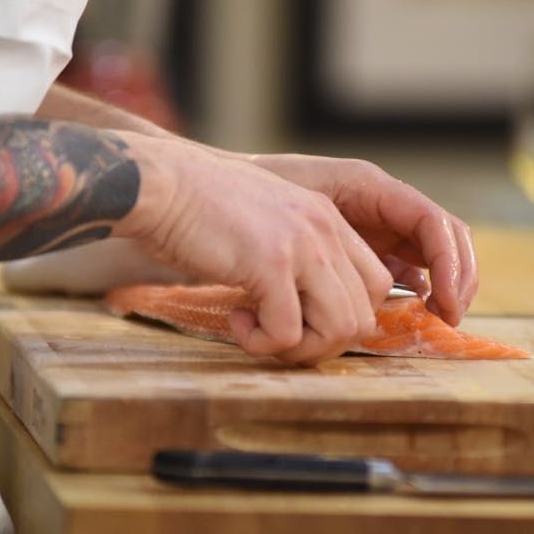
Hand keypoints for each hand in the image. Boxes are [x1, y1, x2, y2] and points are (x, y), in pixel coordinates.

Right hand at [113, 134, 393, 365]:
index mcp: (327, 217)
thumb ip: (293, 253)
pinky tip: (235, 321)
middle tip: (279, 337)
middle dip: (323, 341)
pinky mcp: (271, 264)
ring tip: (260, 334)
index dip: (342, 316)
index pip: (374, 283)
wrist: (159, 185)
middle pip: (363, 313)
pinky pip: (289, 332)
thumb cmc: (196, 209)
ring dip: (299, 348)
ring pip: (340, 328)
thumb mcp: (264, 222)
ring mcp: (302, 245)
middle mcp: (324, 227)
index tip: (300, 318)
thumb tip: (304, 307)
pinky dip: (262, 343)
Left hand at [245, 154, 477, 325]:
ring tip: (437, 318)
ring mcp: (376, 229)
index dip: (448, 261)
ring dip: (441, 288)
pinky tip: (407, 313)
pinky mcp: (365, 252)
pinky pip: (403, 274)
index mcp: (369, 186)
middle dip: (457, 277)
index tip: (444, 300)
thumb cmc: (251, 192)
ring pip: (430, 257)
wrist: (221, 197)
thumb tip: (355, 268)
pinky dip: (413, 295)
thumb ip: (322, 226)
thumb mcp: (287, 201)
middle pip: (444, 238)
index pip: (431, 221)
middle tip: (450, 317)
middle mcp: (381, 206)